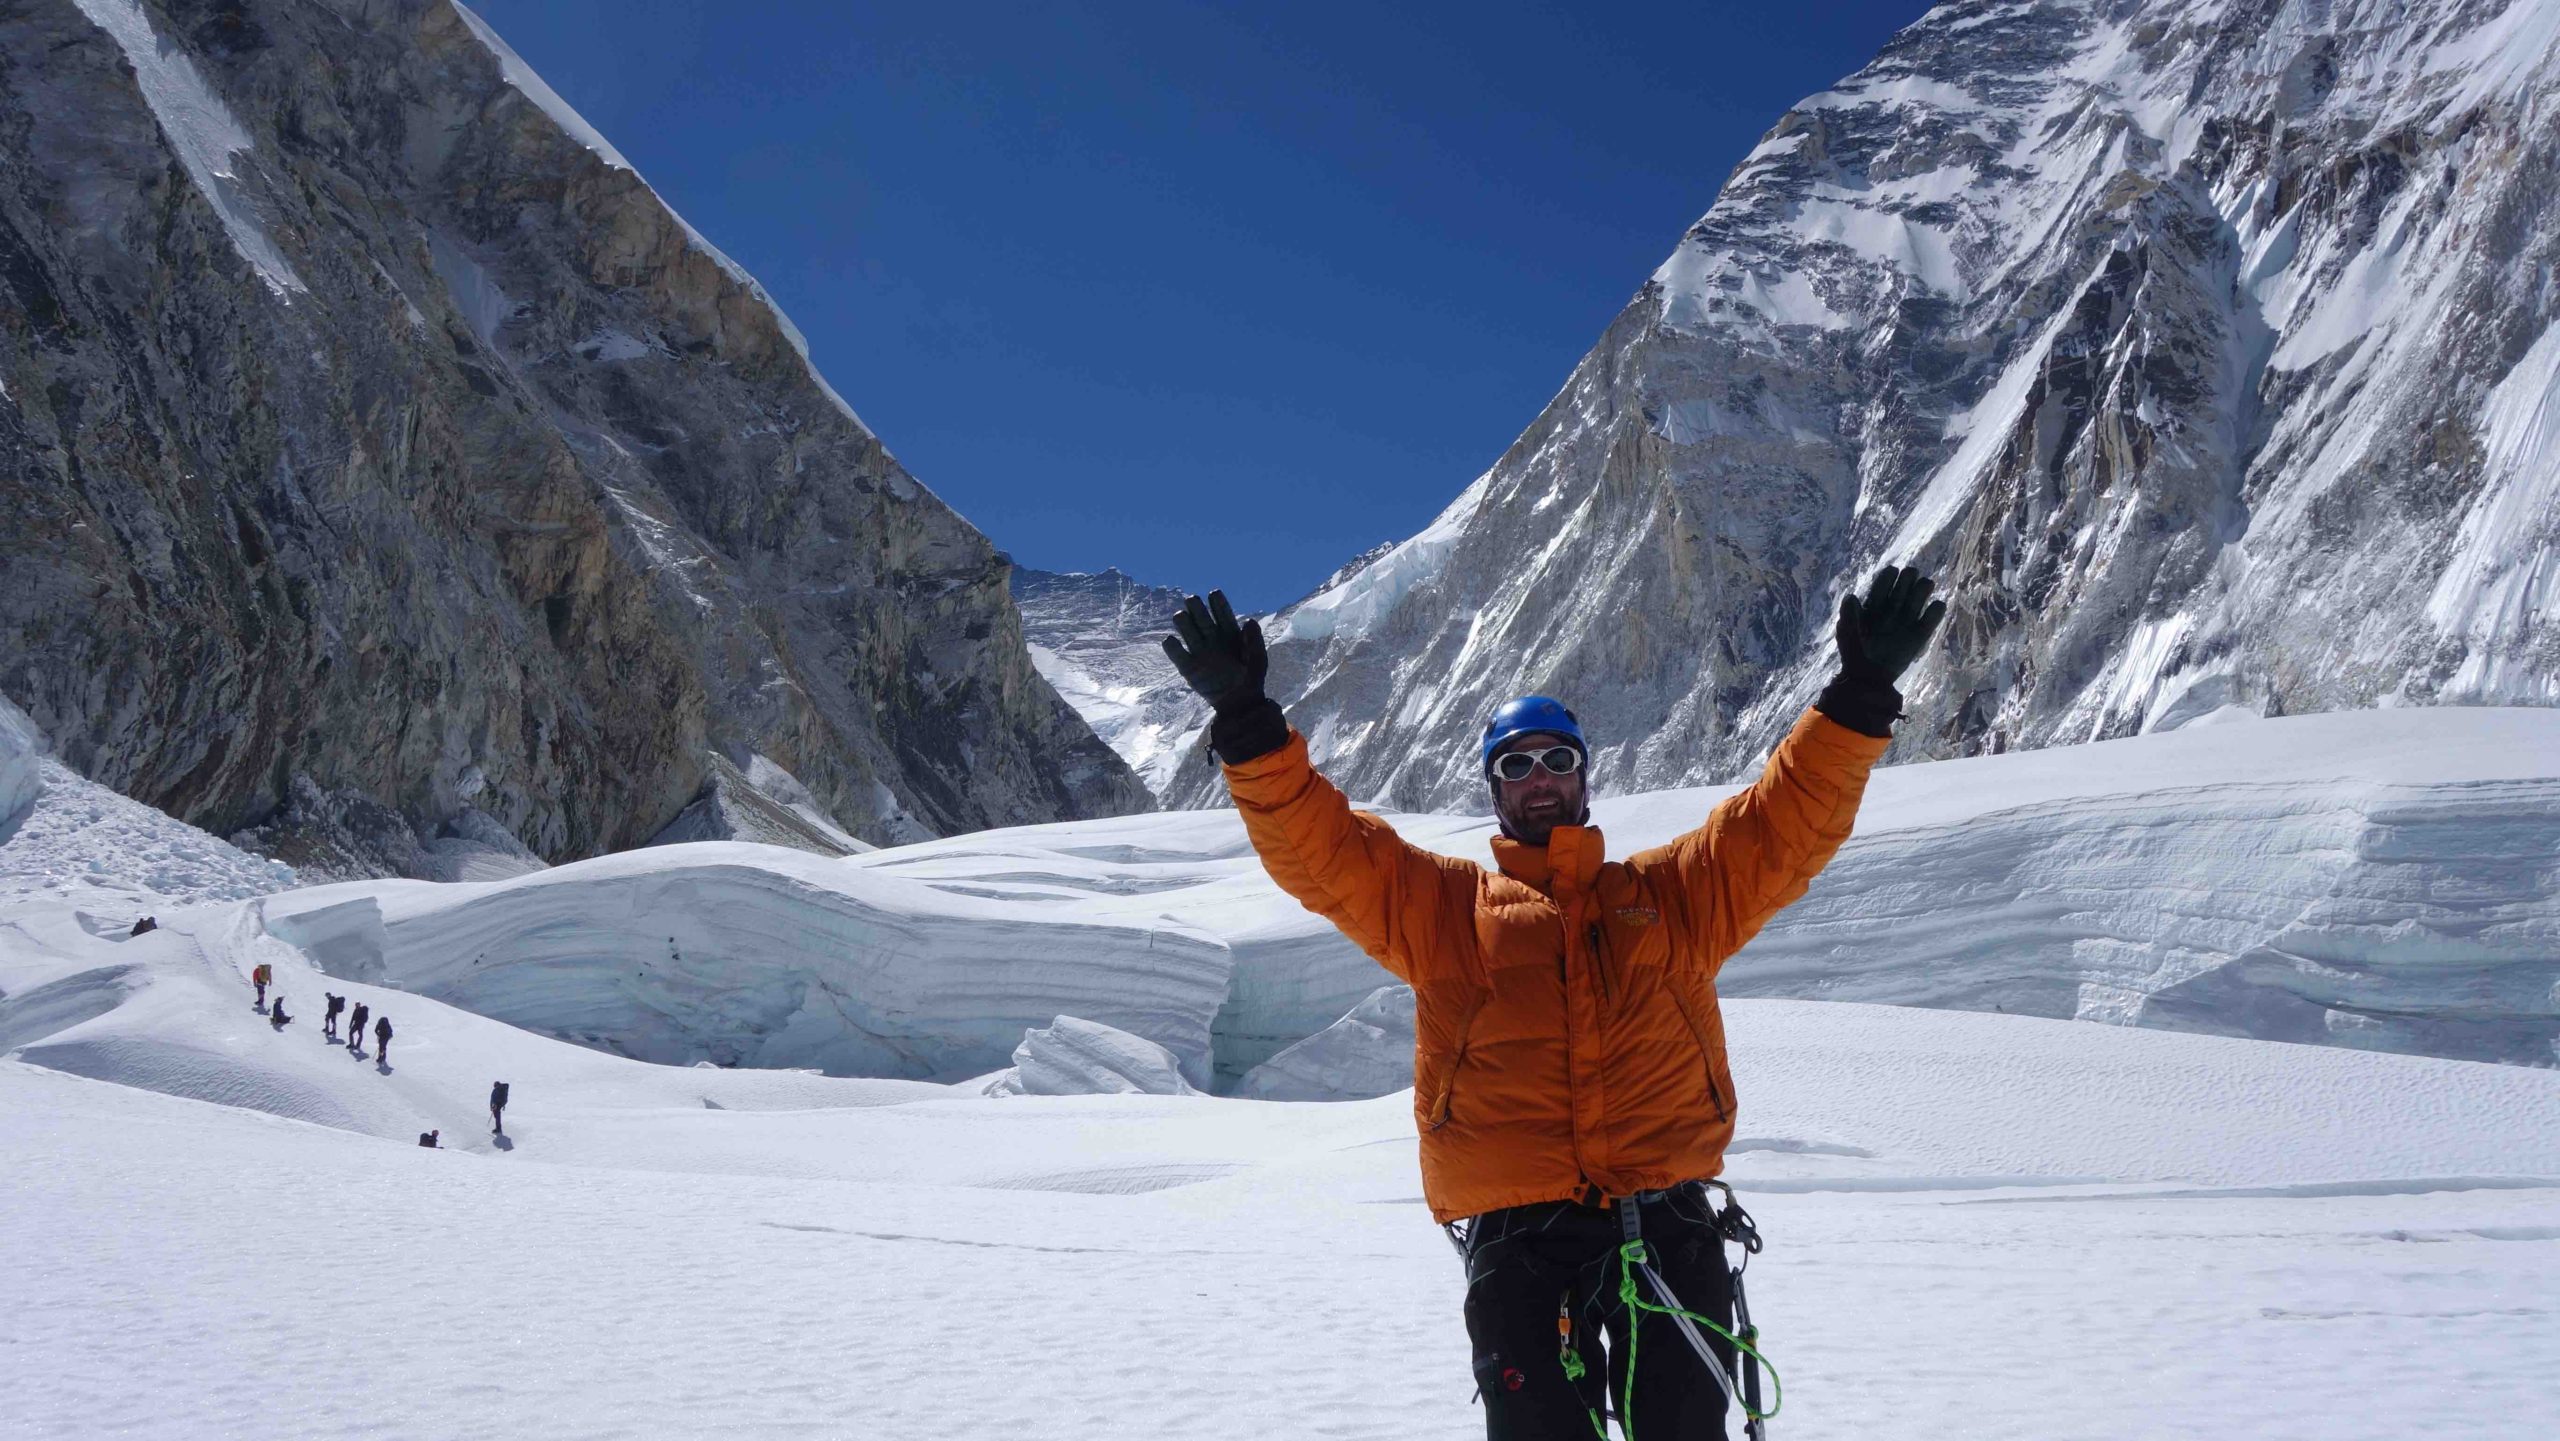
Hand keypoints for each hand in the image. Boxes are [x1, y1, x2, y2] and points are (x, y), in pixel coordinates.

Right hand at [1162, 590, 1267, 712]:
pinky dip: (1171, 646)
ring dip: (1182, 620)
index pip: (1222, 613)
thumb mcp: (1258, 661)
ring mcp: (1199, 651)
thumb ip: (1255, 642)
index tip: (1214, 594)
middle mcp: (1212, 639)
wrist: (1239, 705)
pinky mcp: (1188, 668)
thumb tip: (1248, 621)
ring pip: (1186, 628)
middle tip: (1192, 601)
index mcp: (1230, 634)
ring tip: (1181, 617)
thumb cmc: (1251, 681)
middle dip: (1196, 607)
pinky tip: (1171, 641)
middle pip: (1201, 616)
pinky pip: (1175, 652)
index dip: (1218, 603)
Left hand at [1835, 565, 1945, 684]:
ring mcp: (1907, 619)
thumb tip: (1852, 596)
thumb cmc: (1854, 653)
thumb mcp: (1845, 633)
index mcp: (1874, 605)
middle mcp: (1893, 608)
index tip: (1892, 574)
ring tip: (1922, 590)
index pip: (1885, 580)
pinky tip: (1931, 611)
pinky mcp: (1921, 634)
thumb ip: (1848, 614)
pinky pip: (1934, 614)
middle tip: (1908, 581)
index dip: (1889, 575)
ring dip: (1924, 586)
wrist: (1868, 678)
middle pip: (1906, 581)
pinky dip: (1937, 609)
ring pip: (1921, 591)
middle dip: (1909, 576)